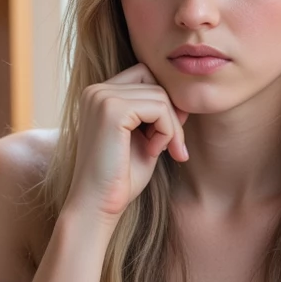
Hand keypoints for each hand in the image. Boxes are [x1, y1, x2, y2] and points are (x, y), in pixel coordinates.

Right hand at [67, 64, 188, 225]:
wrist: (96, 206)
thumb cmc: (120, 177)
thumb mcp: (144, 138)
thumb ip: (159, 115)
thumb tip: (184, 99)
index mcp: (99, 94)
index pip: (145, 75)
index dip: (163, 103)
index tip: (169, 137)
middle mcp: (96, 90)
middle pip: (154, 82)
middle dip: (171, 115)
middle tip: (173, 147)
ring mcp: (102, 97)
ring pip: (160, 95)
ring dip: (171, 127)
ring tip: (160, 151)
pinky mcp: (112, 110)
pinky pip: (159, 108)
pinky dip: (167, 131)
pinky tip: (153, 152)